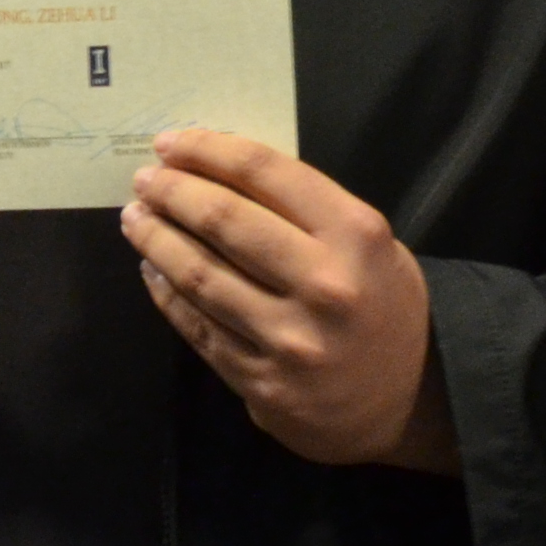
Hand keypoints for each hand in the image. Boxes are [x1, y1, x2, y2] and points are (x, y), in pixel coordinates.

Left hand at [124, 130, 451, 471]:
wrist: (409, 403)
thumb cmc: (383, 306)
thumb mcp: (371, 246)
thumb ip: (309, 212)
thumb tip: (220, 173)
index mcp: (356, 235)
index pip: (266, 173)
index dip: (208, 150)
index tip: (170, 142)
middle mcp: (325, 285)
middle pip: (225, 221)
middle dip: (173, 192)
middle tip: (146, 180)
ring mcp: (290, 340)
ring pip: (201, 276)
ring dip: (157, 240)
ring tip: (136, 218)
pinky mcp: (263, 384)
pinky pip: (199, 329)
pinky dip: (166, 294)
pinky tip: (152, 269)